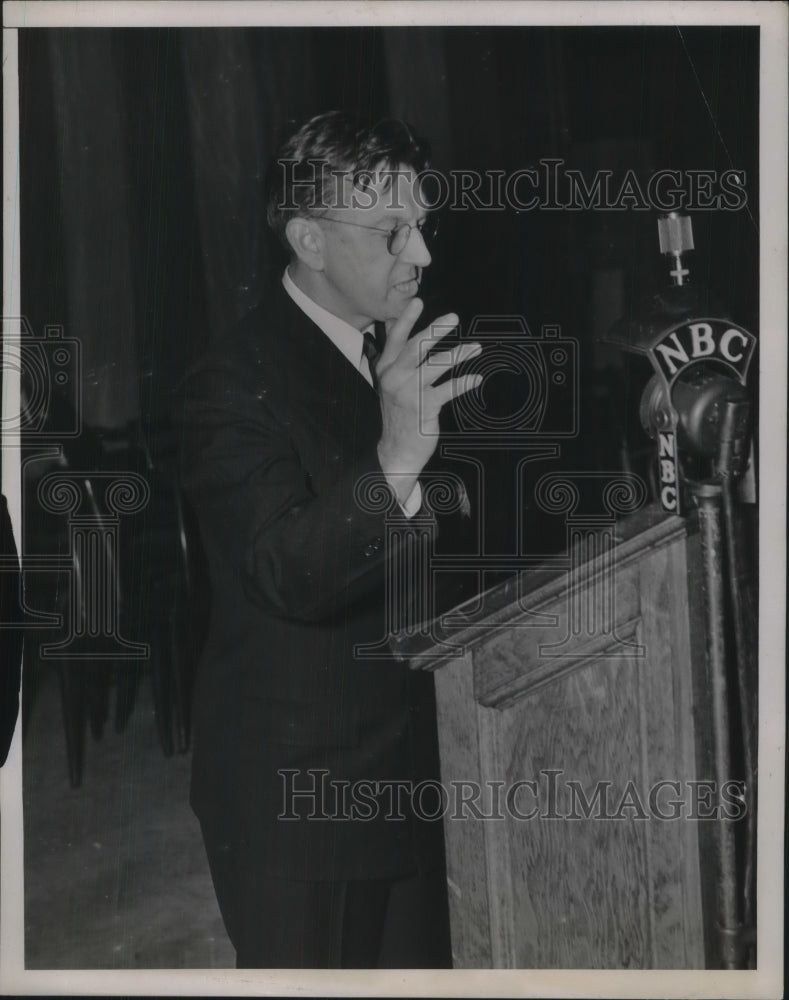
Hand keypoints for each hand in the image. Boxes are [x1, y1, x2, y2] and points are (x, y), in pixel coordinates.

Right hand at [375, 298, 481, 504]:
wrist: (396, 450)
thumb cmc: (399, 413)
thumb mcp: (391, 384)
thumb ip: (398, 359)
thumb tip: (406, 330)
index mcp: (385, 369)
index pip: (395, 339)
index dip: (406, 319)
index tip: (418, 301)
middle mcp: (394, 378)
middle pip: (417, 347)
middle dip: (436, 329)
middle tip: (454, 317)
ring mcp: (408, 393)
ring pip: (436, 366)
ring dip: (459, 354)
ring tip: (475, 348)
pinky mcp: (424, 408)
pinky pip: (448, 390)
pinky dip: (464, 383)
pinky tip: (476, 379)